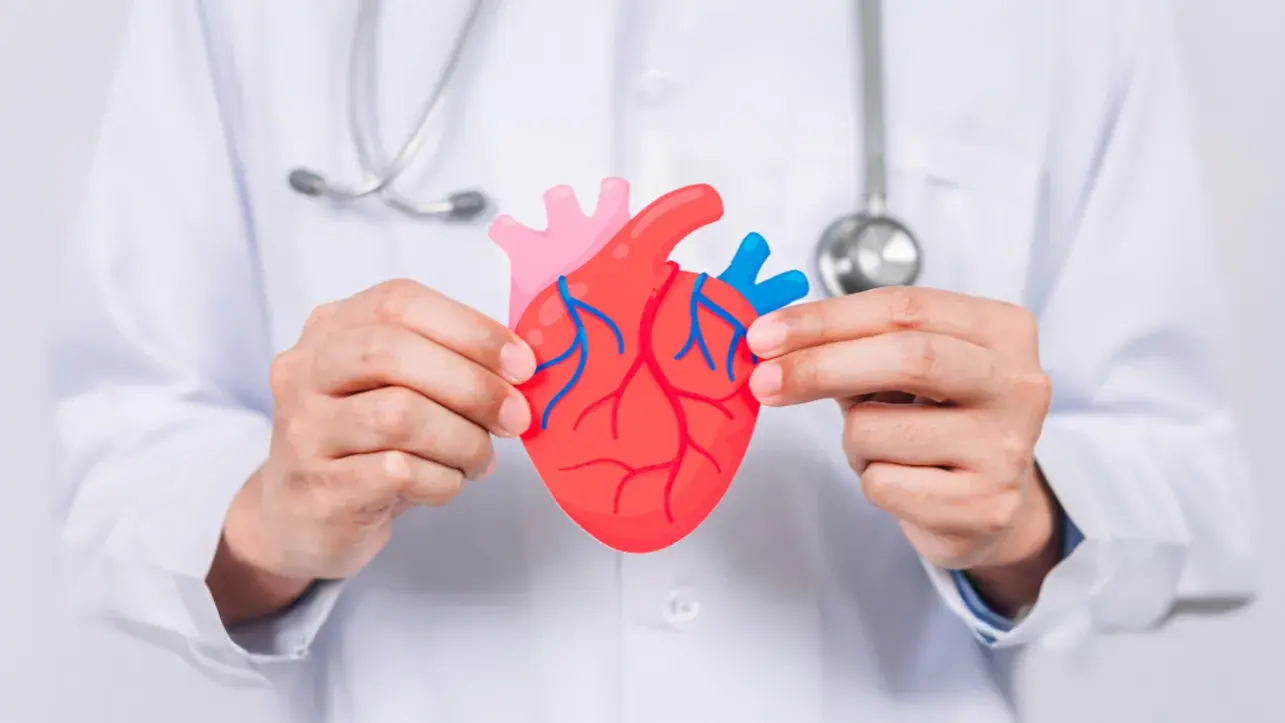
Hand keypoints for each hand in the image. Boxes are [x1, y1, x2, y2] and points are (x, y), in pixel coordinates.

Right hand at [208, 279, 536, 623]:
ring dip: (462, 440)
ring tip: (480, 459)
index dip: (469, 328)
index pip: (399, 302)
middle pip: (392, 353)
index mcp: (331, 329)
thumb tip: (521, 367)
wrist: (299, 518)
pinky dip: (442, 480)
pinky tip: (448, 484)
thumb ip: (444, 363)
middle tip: (515, 417)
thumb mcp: (394, 388)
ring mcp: (304, 430)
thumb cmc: (365, 444)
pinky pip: (397, 473)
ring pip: (398, 415)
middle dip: (472, 384)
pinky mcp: (318, 488)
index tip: (521, 364)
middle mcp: (306, 371)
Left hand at [744, 287, 1058, 614]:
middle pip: (908, 357)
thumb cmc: (934, 418)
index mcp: (1003, 329)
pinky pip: (883, 484)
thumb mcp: (903, 367)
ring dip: (852, 439)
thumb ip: (850, 344)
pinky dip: (869, 479)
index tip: (764, 334)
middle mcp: (1018, 384)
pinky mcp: (985, 506)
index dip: (826, 318)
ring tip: (880, 446)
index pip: (904, 307)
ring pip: (880, 429)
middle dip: (820, 366)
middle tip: (762, 380)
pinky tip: (902, 481)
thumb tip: (767, 343)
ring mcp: (1008, 448)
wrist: (986, 505)